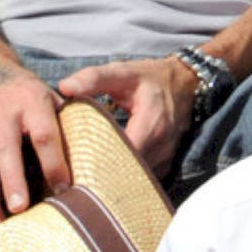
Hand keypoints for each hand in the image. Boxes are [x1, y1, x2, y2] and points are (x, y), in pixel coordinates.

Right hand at [0, 60, 70, 231]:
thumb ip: (64, 119)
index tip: (63, 186)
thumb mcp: (45, 94)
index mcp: (32, 101)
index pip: (44, 133)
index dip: (53, 160)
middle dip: (13, 180)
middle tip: (20, 207)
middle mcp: (4, 115)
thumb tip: (93, 149)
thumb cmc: (23, 90)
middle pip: (7, 149)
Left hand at [59, 56, 198, 178]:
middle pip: (127, 173)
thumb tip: (65, 87)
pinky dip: (126, 177)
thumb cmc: (151, 78)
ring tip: (88, 177)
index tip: (75, 163)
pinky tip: (108, 173)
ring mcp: (166, 158)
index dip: (98, 162)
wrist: (186, 83)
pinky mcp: (166, 164)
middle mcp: (161, 147)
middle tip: (75, 175)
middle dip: (102, 175)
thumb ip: (94, 78)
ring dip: (113, 179)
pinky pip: (142, 178)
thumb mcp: (123, 72)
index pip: (122, 155)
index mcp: (151, 124)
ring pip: (135, 179)